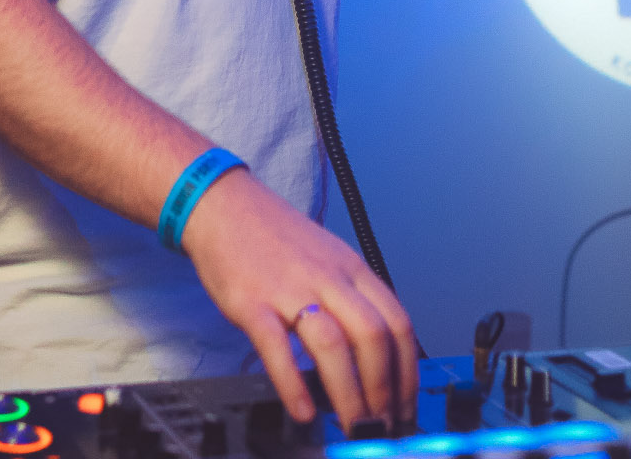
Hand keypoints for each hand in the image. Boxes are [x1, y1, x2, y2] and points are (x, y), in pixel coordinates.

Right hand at [179, 169, 417, 431]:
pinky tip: (302, 411)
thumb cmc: (275, 236)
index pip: (397, 322)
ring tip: (352, 425)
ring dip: (348, 394)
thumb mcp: (328, 257)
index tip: (406, 404)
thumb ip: (350, 299)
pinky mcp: (251, 302)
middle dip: (384, 389)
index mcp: (352, 268)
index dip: (407, 370)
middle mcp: (328, 277)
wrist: (223, 205)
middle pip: (372, 336)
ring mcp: (289, 289)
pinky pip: (276, 348)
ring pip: (333, 345)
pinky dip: (293, 385)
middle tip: (381, 424)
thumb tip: (372, 356)